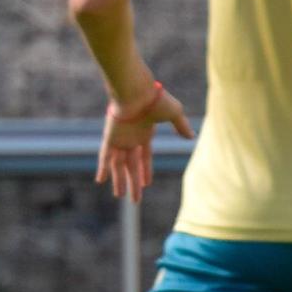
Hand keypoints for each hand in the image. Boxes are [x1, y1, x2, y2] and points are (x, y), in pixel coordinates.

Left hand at [97, 85, 194, 201]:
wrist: (137, 91)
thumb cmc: (156, 99)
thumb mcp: (175, 113)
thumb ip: (181, 126)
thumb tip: (191, 137)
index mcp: (144, 133)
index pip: (144, 157)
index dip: (145, 171)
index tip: (146, 184)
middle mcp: (131, 138)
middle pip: (131, 166)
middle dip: (133, 183)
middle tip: (135, 200)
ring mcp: (120, 138)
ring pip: (118, 165)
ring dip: (119, 181)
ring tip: (120, 196)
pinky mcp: (110, 137)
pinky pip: (104, 156)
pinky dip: (102, 168)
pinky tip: (100, 180)